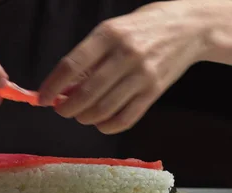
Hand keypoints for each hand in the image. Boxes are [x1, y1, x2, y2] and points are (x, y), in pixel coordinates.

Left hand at [38, 1, 210, 133]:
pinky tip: (100, 122)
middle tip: (62, 110)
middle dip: (67, 108)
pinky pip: (125, 119)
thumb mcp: (112, 31)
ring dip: (85, 118)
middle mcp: (125, 54)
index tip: (42, 99)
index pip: (71, 66)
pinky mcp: (154, 92)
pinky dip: (107, 126)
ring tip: (81, 115)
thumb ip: (88, 58)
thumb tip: (62, 88)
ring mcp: (142, 75)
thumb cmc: (142, 28)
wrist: (190, 27)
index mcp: (108, 34)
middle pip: (86, 93)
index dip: (52, 87)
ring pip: (103, 109)